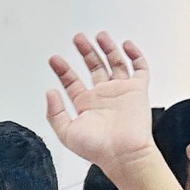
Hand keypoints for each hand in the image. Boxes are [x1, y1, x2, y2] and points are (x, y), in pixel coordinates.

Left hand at [44, 33, 154, 169]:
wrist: (123, 153)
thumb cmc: (97, 148)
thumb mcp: (66, 133)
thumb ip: (54, 113)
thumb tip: (49, 92)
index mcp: (85, 104)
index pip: (72, 81)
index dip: (62, 69)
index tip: (54, 59)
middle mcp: (102, 95)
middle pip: (93, 66)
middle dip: (85, 52)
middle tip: (78, 38)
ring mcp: (121, 91)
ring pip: (115, 63)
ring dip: (107, 48)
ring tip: (99, 35)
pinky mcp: (138, 90)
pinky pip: (140, 68)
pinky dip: (135, 55)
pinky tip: (126, 45)